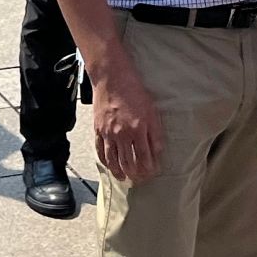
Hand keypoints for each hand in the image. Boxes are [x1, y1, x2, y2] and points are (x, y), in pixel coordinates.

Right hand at [90, 58, 164, 183]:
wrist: (111, 77)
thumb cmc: (134, 90)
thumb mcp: (152, 110)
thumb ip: (156, 133)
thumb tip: (158, 151)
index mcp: (138, 129)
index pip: (145, 157)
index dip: (149, 168)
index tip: (152, 173)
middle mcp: (122, 134)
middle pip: (129, 162)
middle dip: (136, 174)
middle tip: (140, 180)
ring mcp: (108, 133)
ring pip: (113, 160)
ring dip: (120, 172)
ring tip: (125, 178)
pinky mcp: (98, 130)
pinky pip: (100, 151)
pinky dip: (105, 162)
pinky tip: (110, 166)